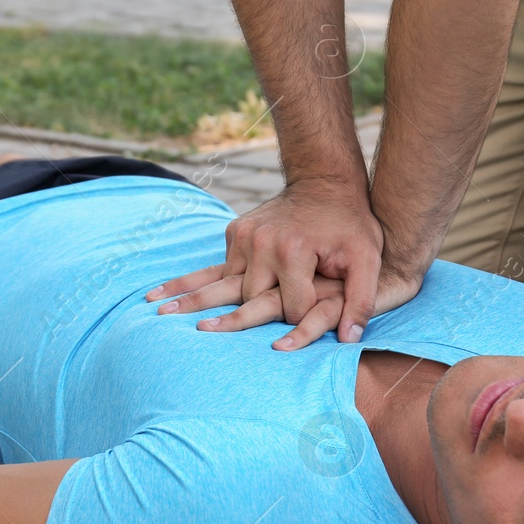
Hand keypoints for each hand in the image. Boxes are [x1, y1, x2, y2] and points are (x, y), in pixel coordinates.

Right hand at [147, 178, 385, 346]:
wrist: (326, 183)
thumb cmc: (351, 225)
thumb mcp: (367, 259)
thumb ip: (361, 300)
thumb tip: (349, 340)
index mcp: (292, 252)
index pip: (291, 308)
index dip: (305, 319)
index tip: (314, 319)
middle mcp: (262, 244)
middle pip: (250, 301)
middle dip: (247, 321)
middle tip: (199, 338)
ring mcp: (245, 237)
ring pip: (222, 284)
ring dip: (191, 300)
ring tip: (156, 313)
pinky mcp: (235, 232)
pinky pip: (220, 266)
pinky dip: (196, 280)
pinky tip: (161, 293)